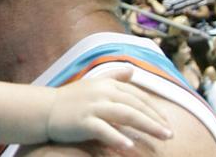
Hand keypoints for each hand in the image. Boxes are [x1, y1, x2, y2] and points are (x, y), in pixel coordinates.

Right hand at [47, 67, 171, 150]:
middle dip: (155, 119)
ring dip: (147, 126)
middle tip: (171, 134)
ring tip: (162, 138)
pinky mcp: (83, 121)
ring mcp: (92, 107)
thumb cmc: (71, 99)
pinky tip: (129, 146)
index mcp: (105, 84)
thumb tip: (132, 70)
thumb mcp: (93, 83)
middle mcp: (101, 92)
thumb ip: (113, 77)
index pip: (136, 95)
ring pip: (125, 114)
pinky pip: (104, 130)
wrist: (45, 109)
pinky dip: (117, 137)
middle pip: (135, 105)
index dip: (154, 108)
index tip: (167, 122)